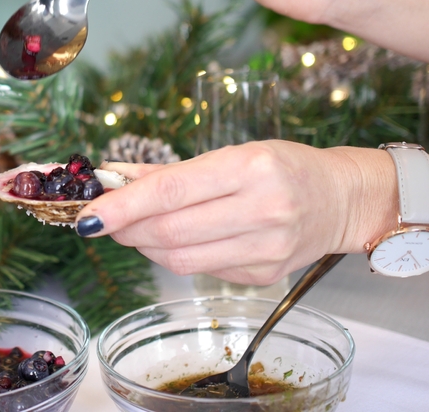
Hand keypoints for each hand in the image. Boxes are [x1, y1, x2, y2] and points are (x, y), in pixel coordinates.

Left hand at [75, 141, 397, 284]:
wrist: (341, 199)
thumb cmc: (282, 167)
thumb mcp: (231, 153)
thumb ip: (169, 171)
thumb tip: (114, 178)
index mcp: (250, 168)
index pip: (170, 191)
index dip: (123, 206)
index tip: (87, 214)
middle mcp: (262, 210)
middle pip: (169, 232)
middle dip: (125, 228)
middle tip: (103, 220)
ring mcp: (266, 249)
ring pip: (179, 258)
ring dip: (144, 245)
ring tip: (132, 229)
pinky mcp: (264, 276)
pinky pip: (201, 270)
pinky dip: (174, 256)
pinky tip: (172, 240)